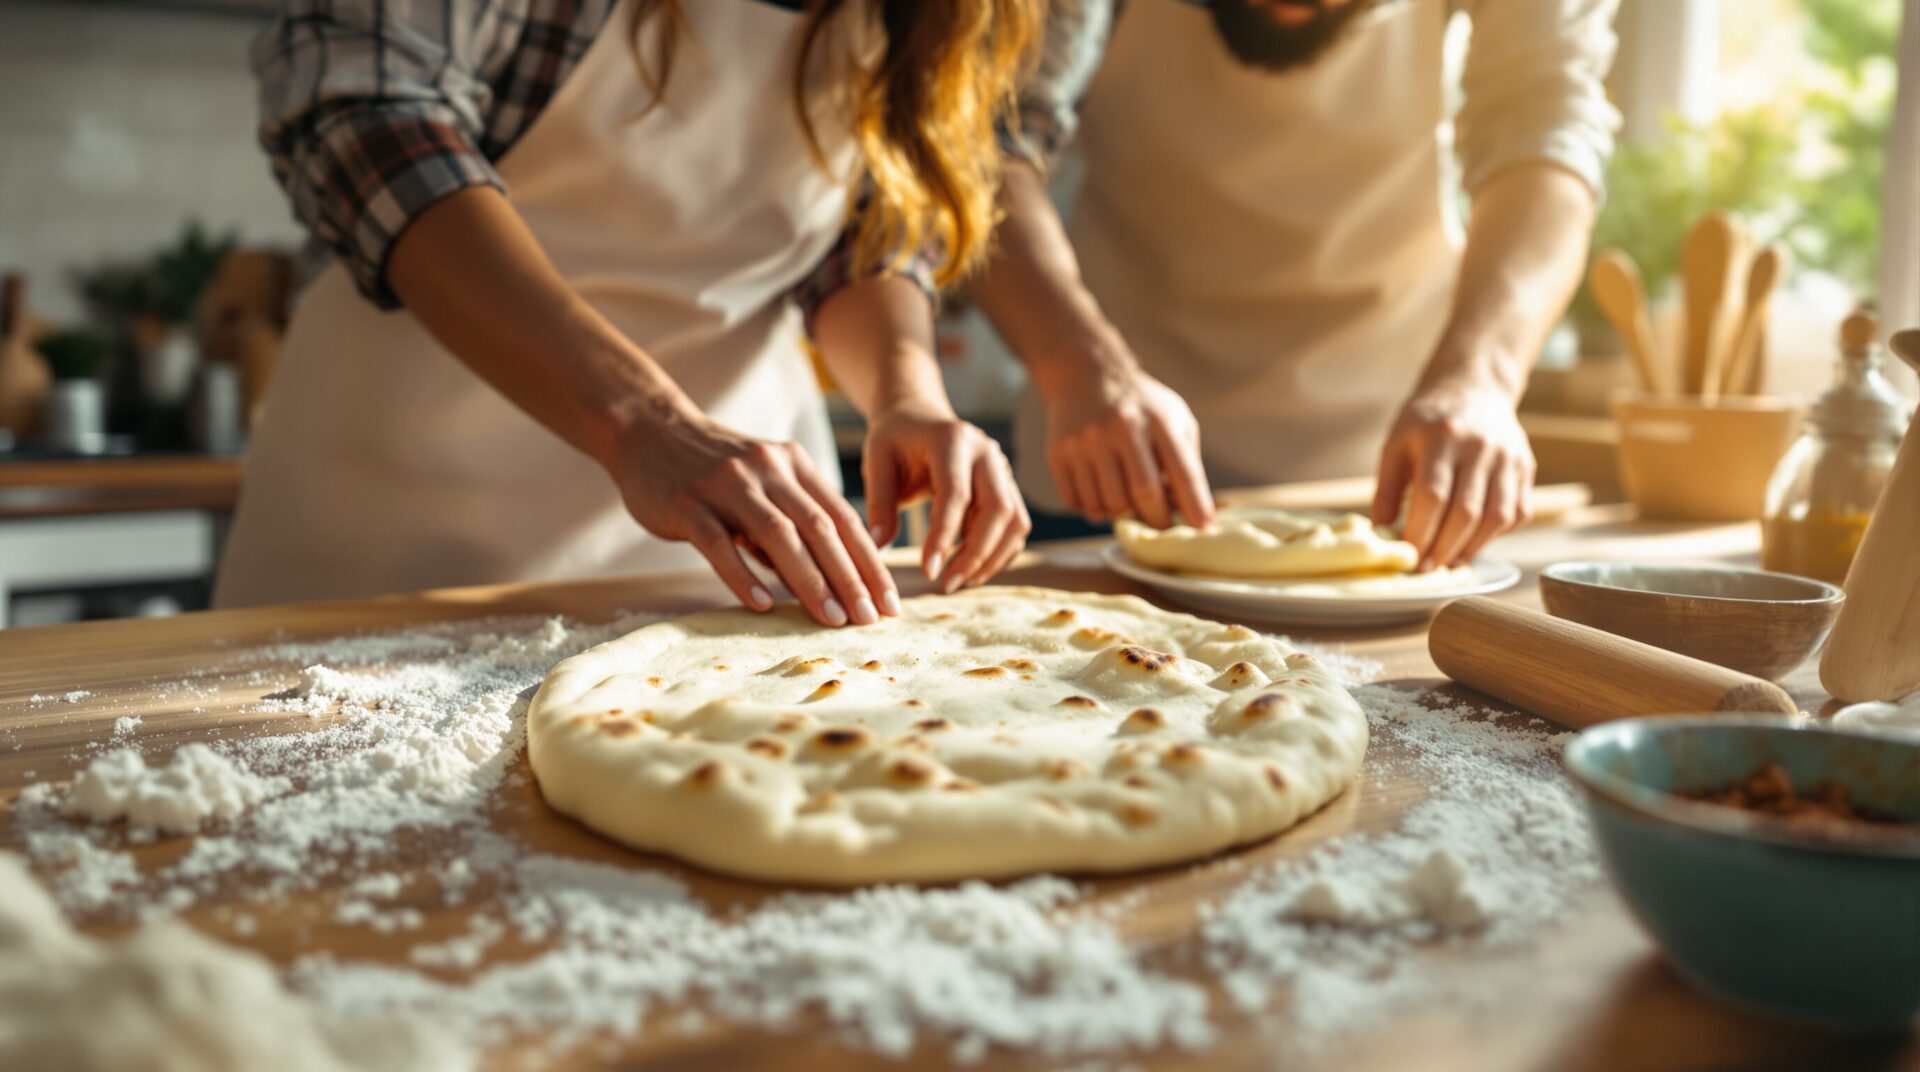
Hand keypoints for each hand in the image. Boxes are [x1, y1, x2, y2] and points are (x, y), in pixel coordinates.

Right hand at [611, 409, 898, 626]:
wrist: (648, 430)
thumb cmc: (714, 470)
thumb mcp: (764, 482)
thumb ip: (794, 520)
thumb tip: (832, 578)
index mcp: (794, 464)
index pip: (843, 518)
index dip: (870, 562)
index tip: (889, 602)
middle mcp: (767, 469)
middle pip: (820, 527)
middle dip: (850, 577)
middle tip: (869, 618)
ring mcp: (727, 484)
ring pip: (778, 535)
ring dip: (809, 581)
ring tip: (830, 619)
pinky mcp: (688, 503)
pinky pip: (720, 543)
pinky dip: (743, 575)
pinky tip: (763, 603)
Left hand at [863, 401, 1029, 592]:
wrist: (918, 416)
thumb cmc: (895, 439)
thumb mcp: (877, 462)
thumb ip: (879, 502)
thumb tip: (878, 545)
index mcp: (952, 440)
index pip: (956, 494)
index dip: (945, 536)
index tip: (928, 571)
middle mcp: (987, 452)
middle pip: (998, 509)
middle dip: (976, 554)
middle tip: (946, 584)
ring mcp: (1003, 468)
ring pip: (1015, 520)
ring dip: (991, 557)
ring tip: (958, 580)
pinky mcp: (1008, 485)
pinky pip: (1015, 524)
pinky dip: (999, 551)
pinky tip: (971, 567)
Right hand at [1044, 365, 1213, 528]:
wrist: (1086, 376)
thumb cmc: (1140, 405)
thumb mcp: (1174, 417)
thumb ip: (1186, 460)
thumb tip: (1192, 512)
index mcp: (1158, 420)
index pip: (1183, 473)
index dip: (1195, 506)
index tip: (1204, 529)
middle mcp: (1120, 428)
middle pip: (1143, 495)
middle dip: (1157, 520)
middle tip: (1161, 524)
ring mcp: (1085, 441)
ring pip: (1107, 505)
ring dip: (1120, 514)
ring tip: (1127, 501)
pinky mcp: (1058, 454)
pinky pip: (1077, 503)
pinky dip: (1092, 508)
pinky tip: (1100, 492)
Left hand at [1371, 378, 1534, 569]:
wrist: (1474, 389)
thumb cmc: (1426, 422)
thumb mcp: (1396, 444)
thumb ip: (1387, 489)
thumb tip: (1382, 533)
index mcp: (1442, 436)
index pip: (1433, 495)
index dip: (1420, 532)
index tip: (1407, 557)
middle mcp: (1481, 446)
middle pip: (1466, 512)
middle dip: (1444, 548)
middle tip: (1427, 569)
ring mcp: (1509, 458)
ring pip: (1496, 517)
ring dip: (1471, 548)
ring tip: (1448, 561)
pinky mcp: (1526, 468)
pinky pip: (1516, 513)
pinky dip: (1494, 535)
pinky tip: (1472, 541)